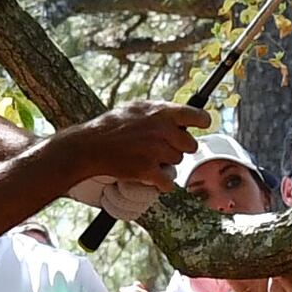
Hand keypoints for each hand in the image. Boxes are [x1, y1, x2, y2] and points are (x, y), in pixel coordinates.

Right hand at [58, 101, 210, 194]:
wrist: (90, 146)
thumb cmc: (112, 125)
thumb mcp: (137, 107)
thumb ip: (161, 111)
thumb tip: (182, 113)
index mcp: (163, 112)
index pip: (199, 116)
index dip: (201, 123)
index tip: (200, 126)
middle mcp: (163, 130)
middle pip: (191, 145)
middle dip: (178, 148)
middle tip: (163, 147)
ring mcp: (156, 151)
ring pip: (178, 162)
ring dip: (166, 163)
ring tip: (148, 158)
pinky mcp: (148, 170)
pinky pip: (168, 182)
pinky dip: (161, 183)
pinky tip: (152, 178)